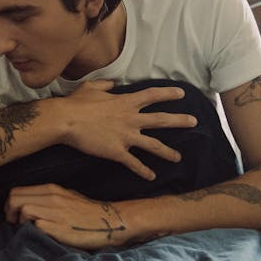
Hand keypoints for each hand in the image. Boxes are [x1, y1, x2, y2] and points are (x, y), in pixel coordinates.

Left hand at [5, 184, 151, 249]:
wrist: (108, 221)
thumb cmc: (85, 211)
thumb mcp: (65, 196)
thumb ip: (46, 198)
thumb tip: (27, 204)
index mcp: (51, 189)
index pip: (16, 191)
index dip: (10, 205)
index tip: (14, 216)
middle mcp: (51, 197)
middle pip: (14, 199)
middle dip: (9, 213)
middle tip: (16, 223)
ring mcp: (55, 212)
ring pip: (22, 209)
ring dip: (19, 222)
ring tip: (27, 229)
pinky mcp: (59, 228)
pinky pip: (36, 226)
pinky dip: (32, 230)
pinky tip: (40, 235)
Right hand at [59, 80, 197, 180]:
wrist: (66, 121)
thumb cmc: (77, 103)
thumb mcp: (92, 87)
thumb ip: (106, 85)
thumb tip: (114, 83)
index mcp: (126, 102)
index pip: (152, 95)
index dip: (168, 94)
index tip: (182, 94)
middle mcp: (131, 119)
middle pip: (161, 120)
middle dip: (180, 121)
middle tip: (194, 122)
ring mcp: (126, 136)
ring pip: (154, 145)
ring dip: (168, 152)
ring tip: (179, 158)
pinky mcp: (117, 152)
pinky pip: (134, 163)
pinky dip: (144, 171)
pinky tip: (152, 177)